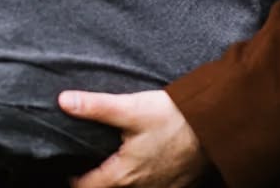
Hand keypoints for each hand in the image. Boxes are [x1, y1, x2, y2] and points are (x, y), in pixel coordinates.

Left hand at [60, 89, 207, 187]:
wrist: (217, 126)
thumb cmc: (174, 118)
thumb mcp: (132, 108)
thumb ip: (95, 107)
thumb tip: (63, 101)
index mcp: (122, 175)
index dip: (73, 179)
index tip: (70, 167)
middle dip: (97, 182)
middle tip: (91, 165)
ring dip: (122, 183)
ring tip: (118, 165)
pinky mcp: (178, 187)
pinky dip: (145, 182)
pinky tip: (147, 167)